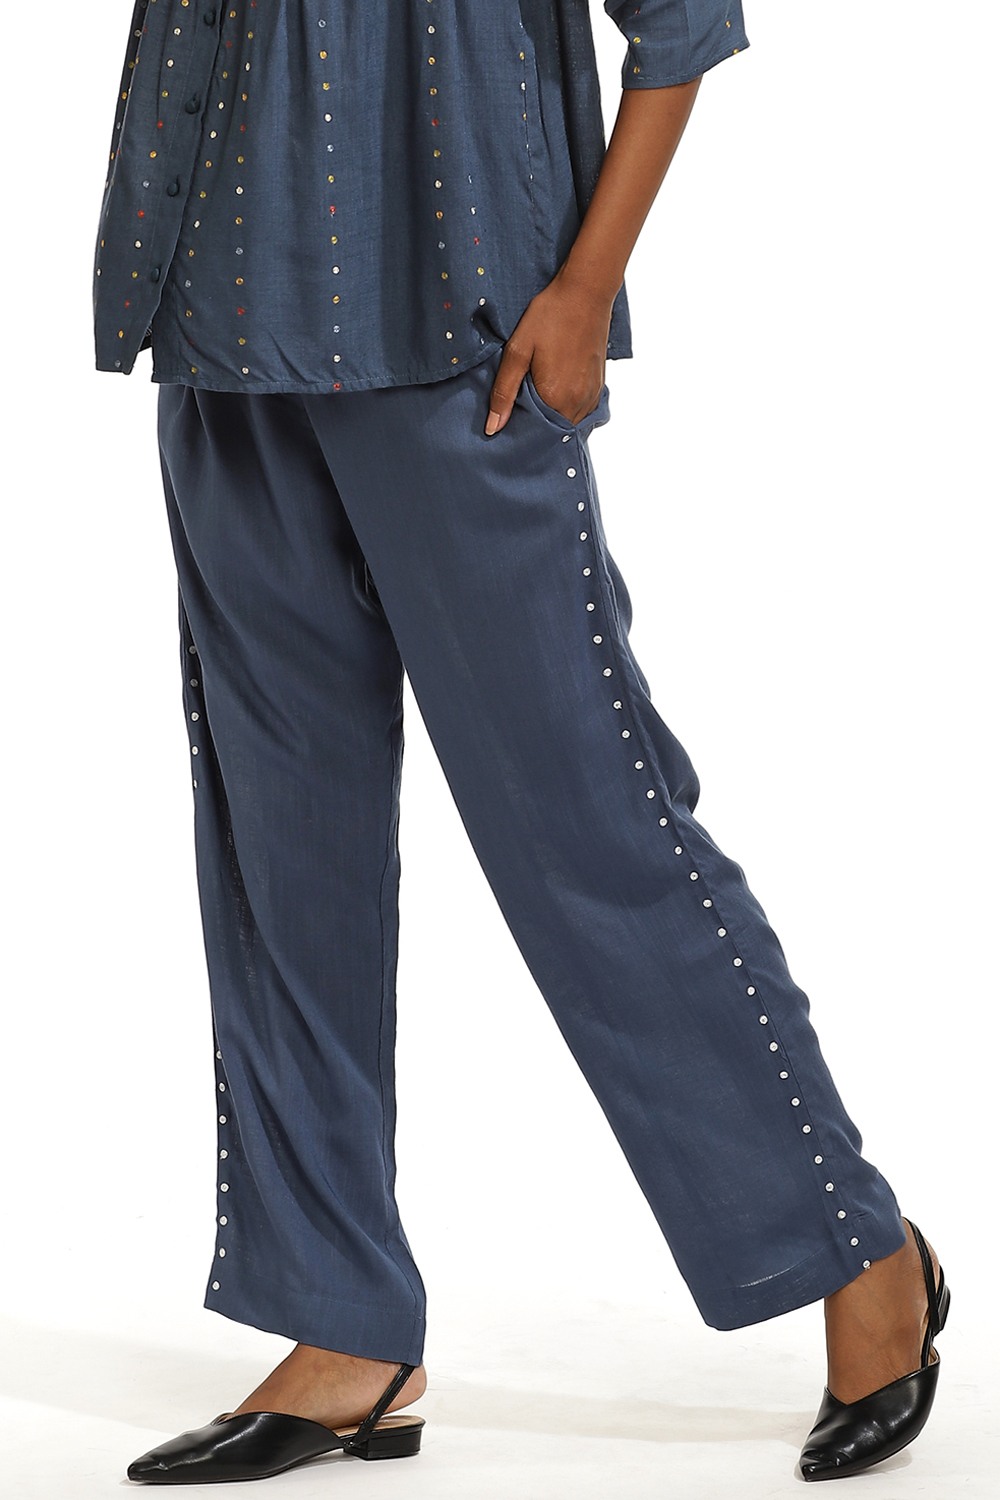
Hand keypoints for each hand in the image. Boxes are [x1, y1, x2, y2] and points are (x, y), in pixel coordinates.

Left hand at [484, 267, 613, 435]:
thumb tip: (493, 427)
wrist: (586, 292)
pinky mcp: (599, 388)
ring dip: (551, 419)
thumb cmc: (550, 316)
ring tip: (536, 399)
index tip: (506, 421)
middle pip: (551, 432)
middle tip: (518, 409)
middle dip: (535, 427)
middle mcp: (577, 404)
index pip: (533, 433)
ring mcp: (591, 397)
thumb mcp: (518, 350)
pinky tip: (555, 393)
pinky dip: (566, 410)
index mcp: (555, 398)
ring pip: (567, 424)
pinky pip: (581, 413)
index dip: (518, 431)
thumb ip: (504, 392)